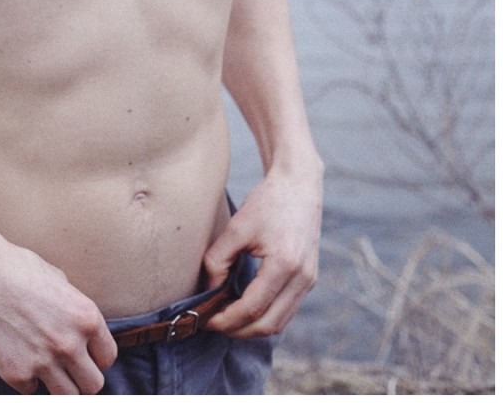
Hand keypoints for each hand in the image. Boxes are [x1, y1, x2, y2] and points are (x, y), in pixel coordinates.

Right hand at [0, 239, 117, 394]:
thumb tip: (82, 330)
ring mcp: (43, 362)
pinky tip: (19, 357)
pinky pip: (32, 390)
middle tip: (69, 367)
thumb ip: (74, 310)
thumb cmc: (18, 268)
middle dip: (82, 377)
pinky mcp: (16, 374)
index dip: (96, 356)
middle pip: (93, 385)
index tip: (86, 354)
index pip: (108, 357)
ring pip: (67, 397)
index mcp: (86, 317)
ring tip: (48, 368)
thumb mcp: (59, 280)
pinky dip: (28, 379)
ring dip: (59, 385)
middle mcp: (69, 343)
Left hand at [202, 163, 322, 338]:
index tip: (207, 320)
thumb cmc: (268, 202)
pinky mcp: (309, 278)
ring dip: (252, 327)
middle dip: (238, 330)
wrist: (299, 184)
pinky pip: (287, 310)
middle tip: (214, 323)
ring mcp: (309, 280)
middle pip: (269, 324)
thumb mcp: (237, 226)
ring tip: (227, 317)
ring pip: (280, 322)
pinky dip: (266, 315)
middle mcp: (302, 278)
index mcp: (285, 264)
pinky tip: (245, 306)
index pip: (253, 308)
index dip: (227, 319)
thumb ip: (219, 259)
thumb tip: (210, 290)